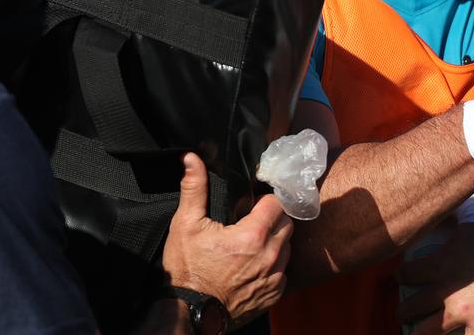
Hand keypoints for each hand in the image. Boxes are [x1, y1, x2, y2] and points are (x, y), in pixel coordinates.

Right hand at [162, 153, 292, 325]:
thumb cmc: (187, 271)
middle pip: (286, 223)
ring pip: (288, 247)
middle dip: (272, 218)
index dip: (266, 199)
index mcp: (252, 236)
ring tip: (252, 243)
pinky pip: (284, 271)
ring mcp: (274, 278)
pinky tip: (254, 264)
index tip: (254, 203)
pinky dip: (274, 265)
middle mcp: (269, 257)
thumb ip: (194, 188)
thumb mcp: (186, 224)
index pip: (277, 203)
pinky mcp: (274, 295)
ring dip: (275, 241)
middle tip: (251, 221)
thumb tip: (192, 159)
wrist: (188, 313)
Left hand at [398, 221, 473, 334]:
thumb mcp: (473, 218)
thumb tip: (437, 206)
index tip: (403, 280)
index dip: (401, 278)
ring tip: (419, 331)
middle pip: (407, 310)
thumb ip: (450, 218)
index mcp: (440, 263)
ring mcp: (463, 313)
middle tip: (407, 312)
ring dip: (419, 333)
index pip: (403, 275)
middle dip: (404, 311)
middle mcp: (446, 290)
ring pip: (423, 334)